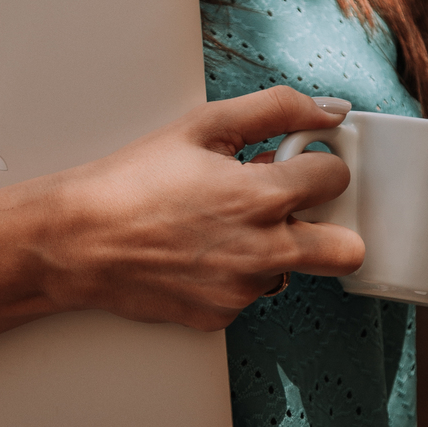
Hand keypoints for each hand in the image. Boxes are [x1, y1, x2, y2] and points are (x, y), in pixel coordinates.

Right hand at [28, 86, 364, 329]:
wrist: (79, 240)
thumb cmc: (134, 181)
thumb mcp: (204, 126)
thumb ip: (277, 109)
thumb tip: (331, 110)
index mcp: (264, 196)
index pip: (337, 178)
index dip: (319, 164)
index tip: (298, 163)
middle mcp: (263, 250)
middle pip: (348, 251)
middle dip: (334, 227)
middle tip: (300, 211)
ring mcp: (243, 289)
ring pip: (291, 270)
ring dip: (272, 248)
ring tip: (221, 226)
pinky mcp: (221, 317)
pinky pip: (250, 294)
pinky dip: (235, 274)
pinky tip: (198, 253)